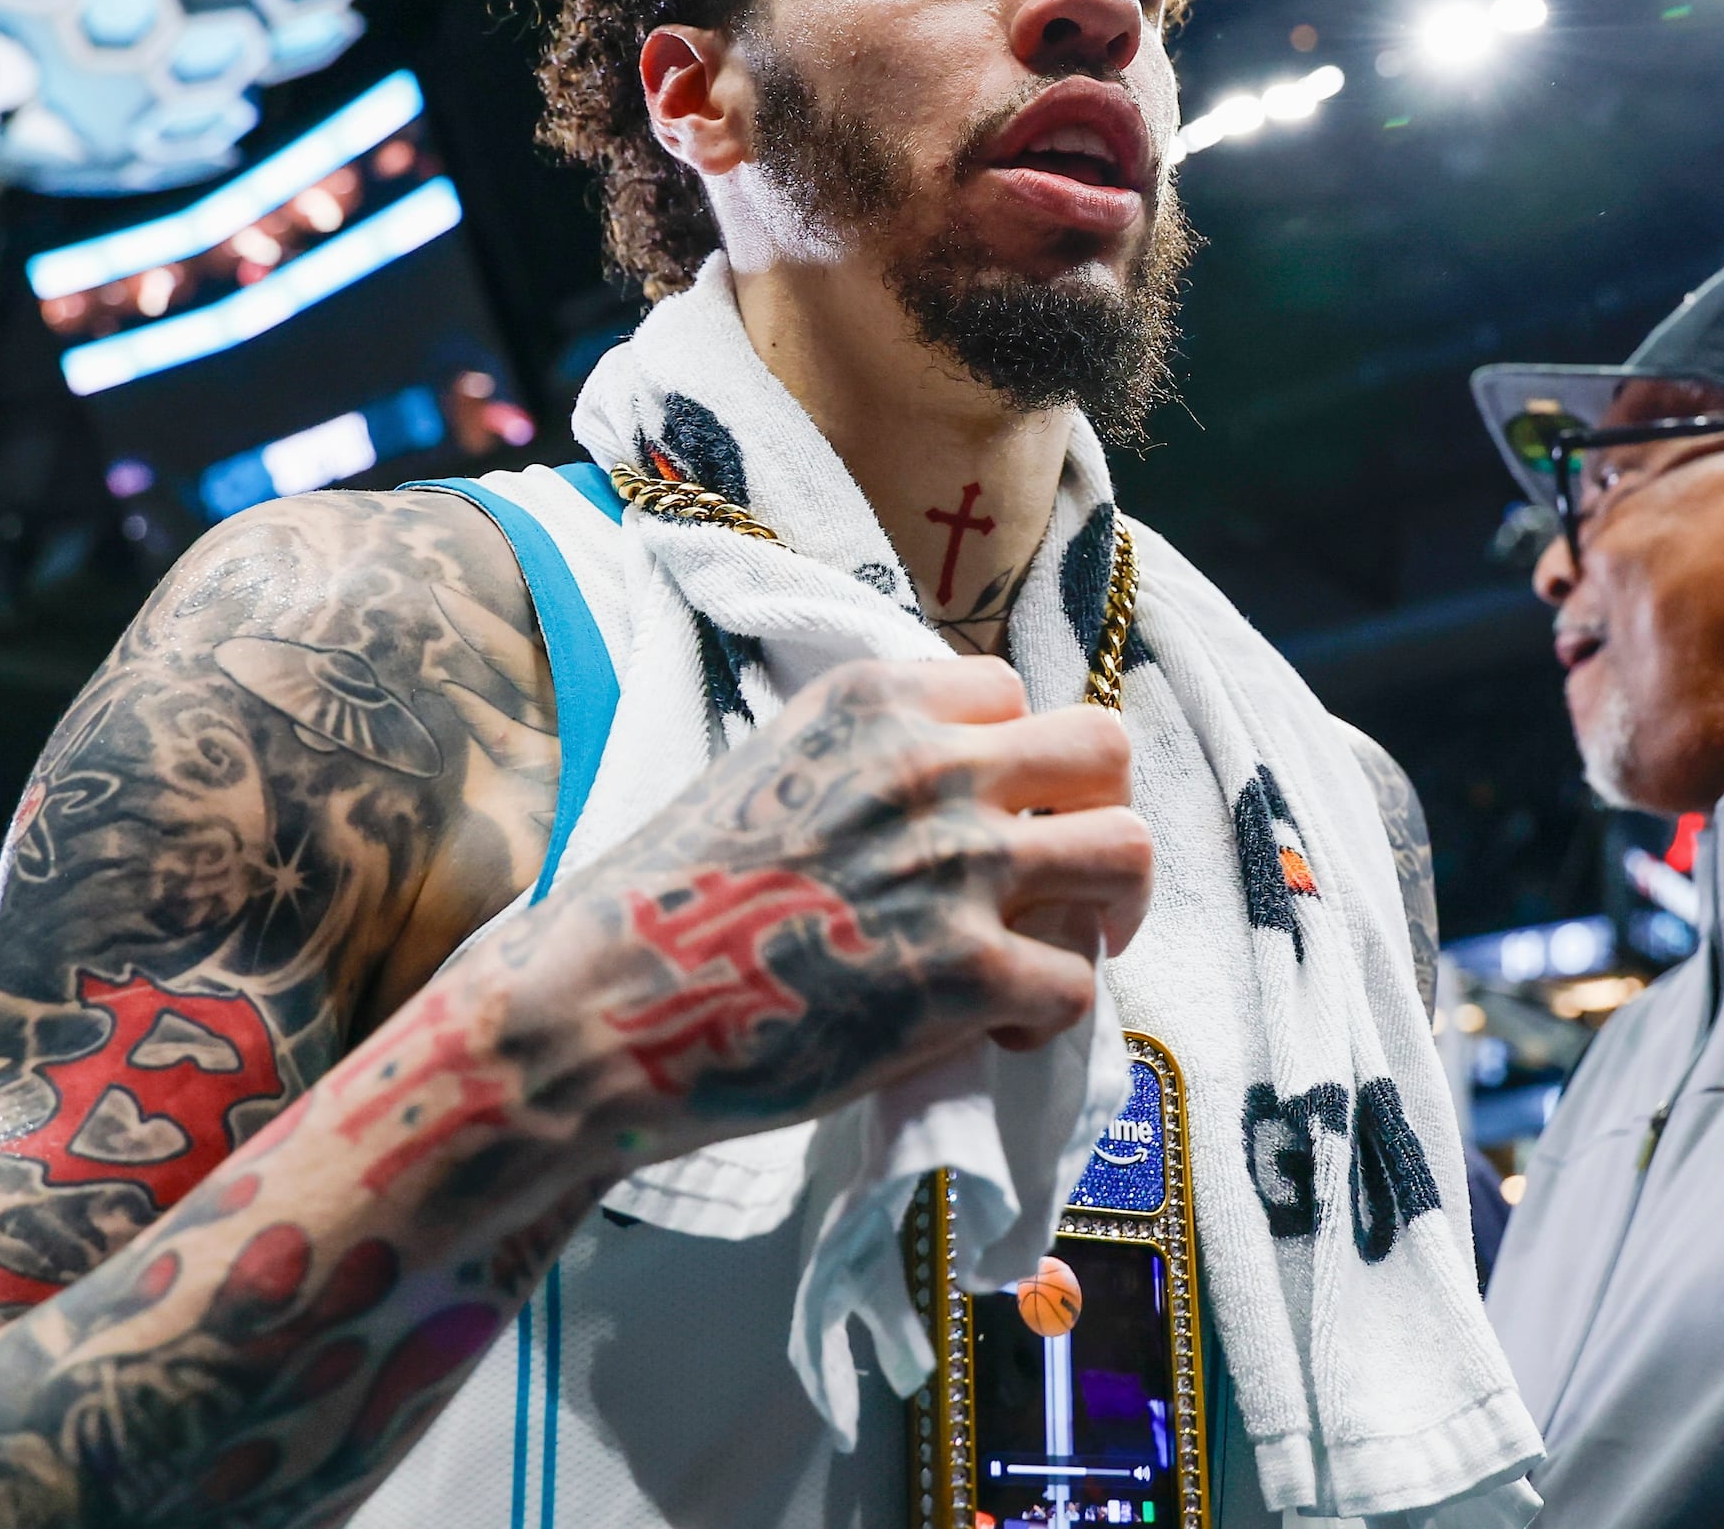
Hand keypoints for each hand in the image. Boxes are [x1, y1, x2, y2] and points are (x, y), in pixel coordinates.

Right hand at [518, 656, 1152, 1152]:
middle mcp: (929, 766)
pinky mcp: (966, 975)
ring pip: (1126, 851)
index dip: (1012, 761)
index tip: (989, 816)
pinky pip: (1079, 980)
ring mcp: (956, 867)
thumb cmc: (660, 904)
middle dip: (1096, 811)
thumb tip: (940, 799)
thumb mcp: (760, 770)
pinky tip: (992, 1029)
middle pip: (1102, 749)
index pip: (1011, 693)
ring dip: (1107, 906)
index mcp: (872, 704)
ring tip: (1063, 949)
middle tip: (1068, 878)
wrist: (597, 1007)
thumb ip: (860, 765)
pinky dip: (1048, 1013)